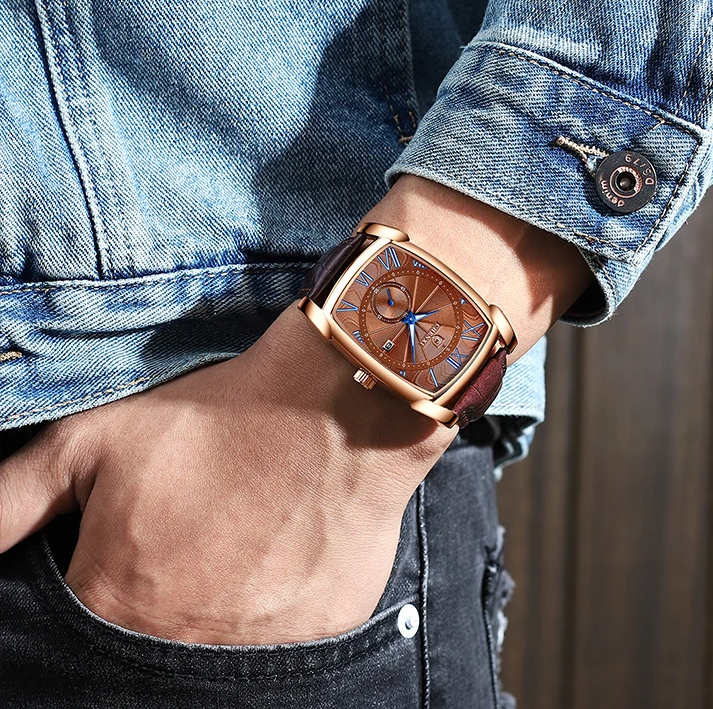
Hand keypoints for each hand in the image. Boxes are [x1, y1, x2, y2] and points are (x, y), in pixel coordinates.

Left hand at [0, 307, 453, 644]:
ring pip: (218, 647)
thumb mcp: (92, 441)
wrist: (338, 404)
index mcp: (116, 603)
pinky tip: (284, 550)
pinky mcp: (321, 637)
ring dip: (220, 602)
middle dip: (161, 597)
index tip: (127, 553)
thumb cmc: (217, 416)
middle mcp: (182, 647)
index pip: (73, 635)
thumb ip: (9, 504)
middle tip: (191, 542)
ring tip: (239, 540)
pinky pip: (283, 641)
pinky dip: (276, 604)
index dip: (99, 584)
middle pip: (151, 644)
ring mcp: (260, 651)